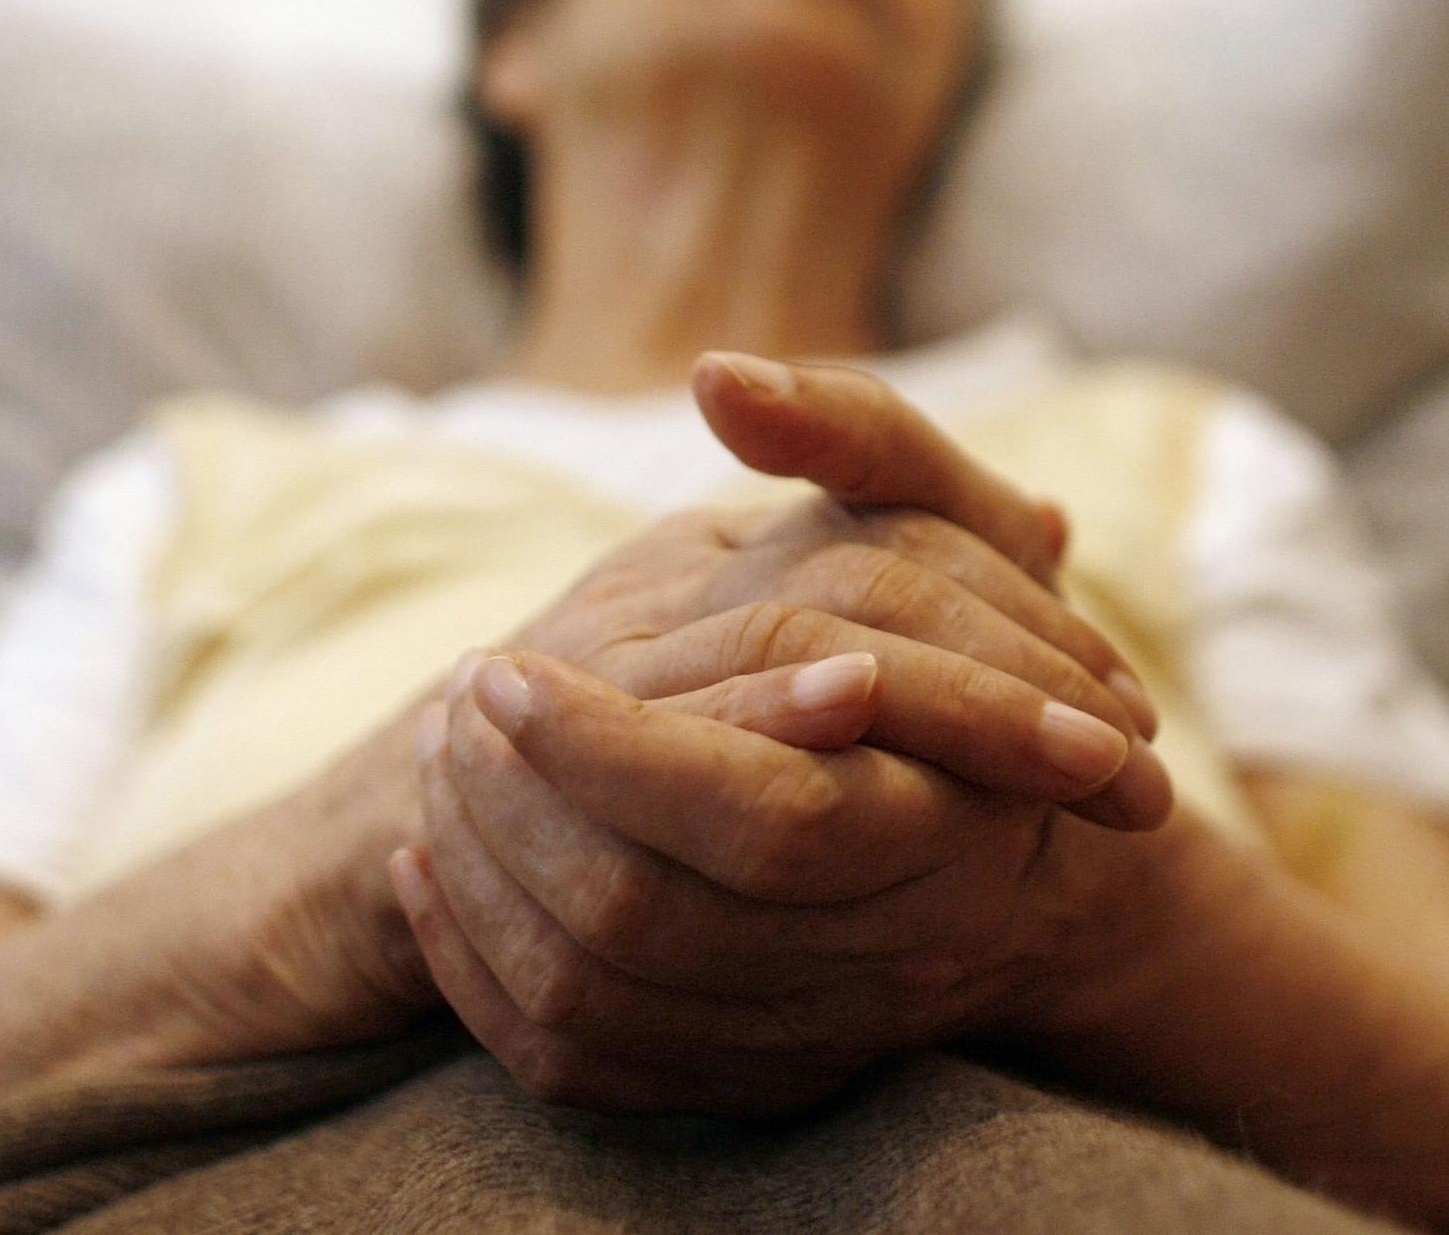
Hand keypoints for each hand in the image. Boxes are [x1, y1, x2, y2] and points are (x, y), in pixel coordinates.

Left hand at [388, 352, 1183, 1110]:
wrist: (1020, 853)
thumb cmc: (981, 645)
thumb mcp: (943, 514)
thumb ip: (850, 435)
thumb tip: (722, 376)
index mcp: (938, 812)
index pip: (753, 816)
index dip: (607, 747)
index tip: (501, 665)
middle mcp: (878, 946)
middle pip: (647, 918)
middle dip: (512, 812)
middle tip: (446, 709)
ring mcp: (803, 1026)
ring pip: (598, 998)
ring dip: (480, 884)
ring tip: (430, 772)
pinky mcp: (737, 1073)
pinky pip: (581, 1059)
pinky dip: (480, 973)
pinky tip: (429, 875)